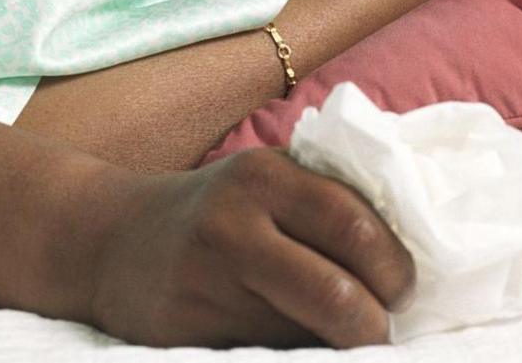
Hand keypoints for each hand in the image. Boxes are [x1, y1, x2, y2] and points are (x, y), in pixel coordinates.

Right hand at [87, 149, 415, 347]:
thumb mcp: (262, 180)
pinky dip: (293, 359)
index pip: (356, 225)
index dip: (394, 269)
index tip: (401, 289)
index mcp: (263, 176)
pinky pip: (266, 358)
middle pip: (337, 295)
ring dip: (333, 346)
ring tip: (334, 335)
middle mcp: (232, 225)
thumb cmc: (213, 212)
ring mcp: (205, 284)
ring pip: (305, 338)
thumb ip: (326, 200)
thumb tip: (413, 254)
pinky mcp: (185, 333)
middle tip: (377, 328)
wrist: (108, 240)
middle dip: (373, 326)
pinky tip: (291, 343)